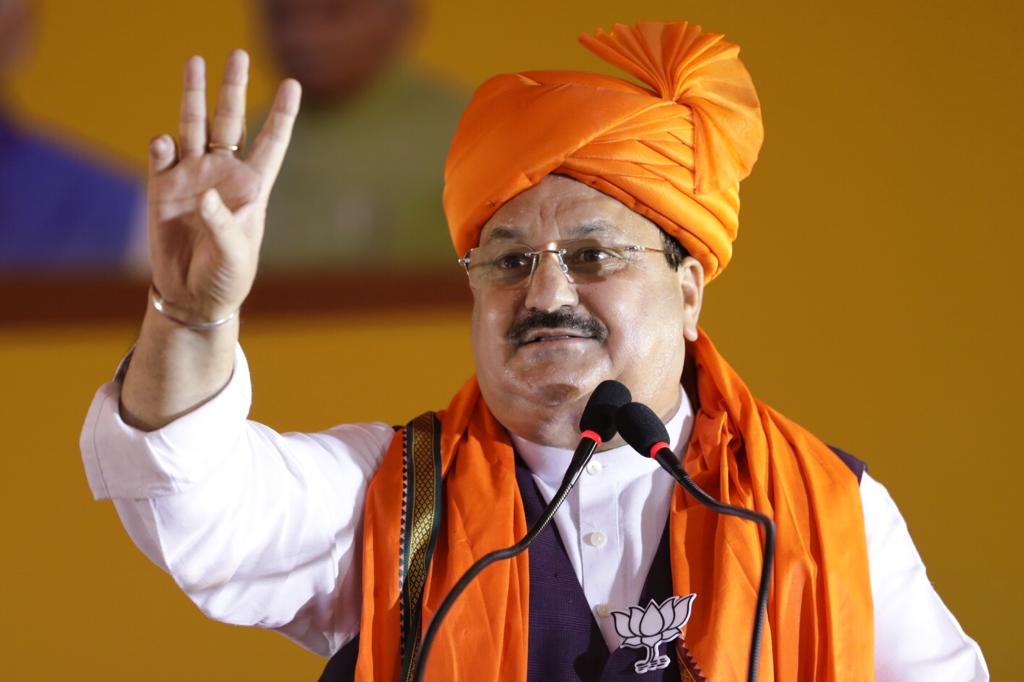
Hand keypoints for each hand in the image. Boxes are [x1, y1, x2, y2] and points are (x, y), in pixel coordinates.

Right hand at [146, 50, 300, 322]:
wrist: (193, 297)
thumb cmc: (228, 277)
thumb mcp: (235, 255)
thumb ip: (223, 224)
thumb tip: (203, 195)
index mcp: (252, 188)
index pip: (271, 143)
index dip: (282, 115)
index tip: (293, 85)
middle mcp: (223, 175)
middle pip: (229, 122)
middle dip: (232, 89)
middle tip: (235, 55)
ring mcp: (192, 179)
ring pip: (193, 127)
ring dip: (193, 97)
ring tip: (194, 62)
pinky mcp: (162, 191)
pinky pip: (161, 159)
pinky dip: (161, 147)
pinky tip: (164, 142)